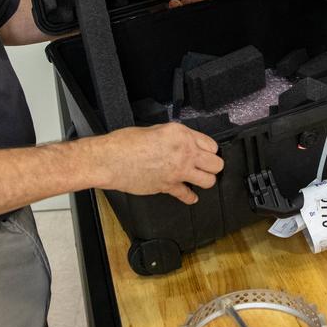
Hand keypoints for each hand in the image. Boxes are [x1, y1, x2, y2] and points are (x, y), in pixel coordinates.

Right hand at [89, 122, 223, 204]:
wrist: (110, 160)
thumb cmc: (125, 142)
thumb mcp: (155, 129)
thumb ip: (174, 137)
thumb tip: (182, 142)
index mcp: (181, 134)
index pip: (211, 145)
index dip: (209, 150)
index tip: (206, 153)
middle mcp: (185, 152)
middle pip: (216, 164)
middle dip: (213, 166)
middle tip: (206, 167)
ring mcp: (178, 171)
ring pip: (208, 181)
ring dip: (205, 181)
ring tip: (200, 179)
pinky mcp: (168, 186)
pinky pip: (187, 195)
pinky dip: (190, 197)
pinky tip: (191, 196)